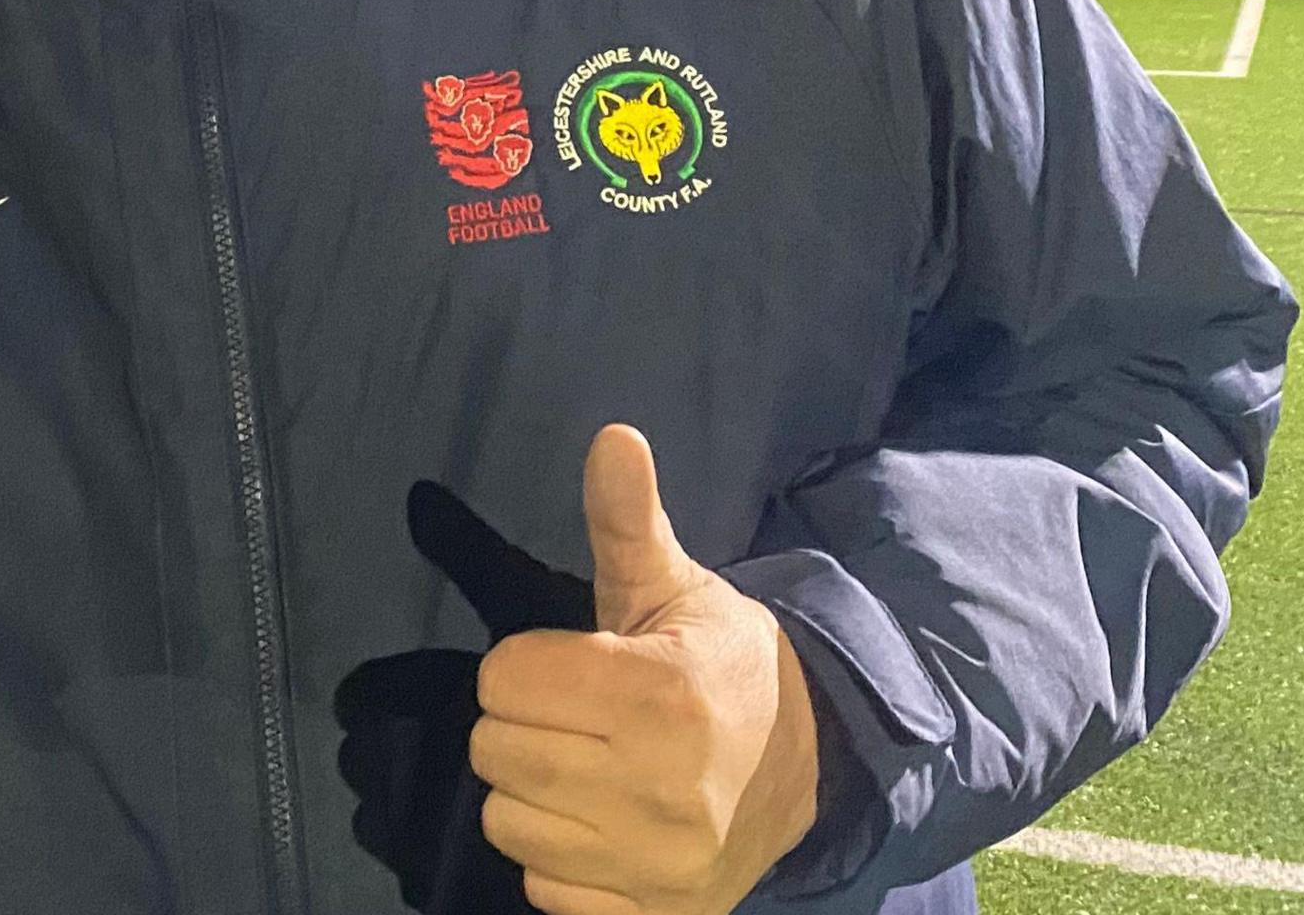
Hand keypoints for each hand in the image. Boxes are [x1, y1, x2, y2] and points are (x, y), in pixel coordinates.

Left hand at [469, 425, 819, 914]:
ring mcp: (656, 862)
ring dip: (531, 794)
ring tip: (587, 768)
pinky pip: (543, 890)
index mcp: (661, 696)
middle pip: (494, 751)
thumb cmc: (722, 665)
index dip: (524, 667)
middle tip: (578, 718)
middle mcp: (661, 788)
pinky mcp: (652, 913)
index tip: (568, 668)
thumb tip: (612, 437)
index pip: (502, 680)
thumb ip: (628, 522)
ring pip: (506, 823)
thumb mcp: (677, 587)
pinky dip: (559, 860)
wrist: (809, 765)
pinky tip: (602, 825)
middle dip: (523, 726)